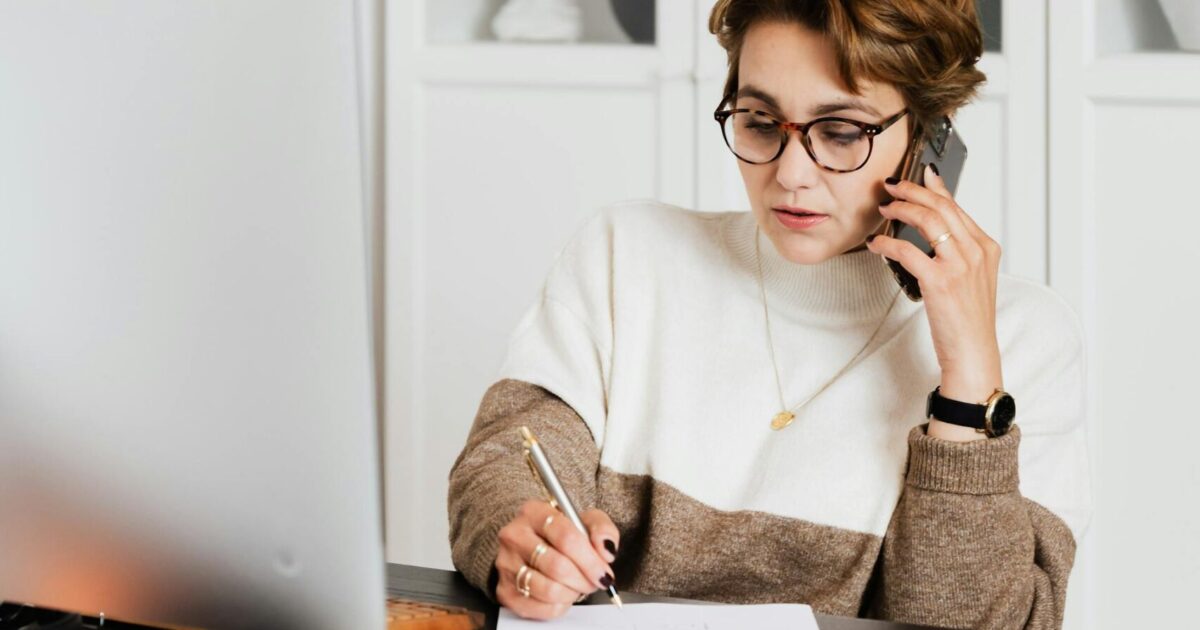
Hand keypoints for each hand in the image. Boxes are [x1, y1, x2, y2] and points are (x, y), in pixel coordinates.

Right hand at [494, 499, 619, 619]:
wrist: (535, 548)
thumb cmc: (562, 535)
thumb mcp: (587, 522)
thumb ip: (602, 529)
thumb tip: (605, 550)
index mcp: (534, 512)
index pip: (566, 537)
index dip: (590, 560)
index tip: (604, 572)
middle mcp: (514, 535)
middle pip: (558, 566)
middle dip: (584, 579)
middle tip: (595, 582)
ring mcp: (506, 563)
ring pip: (548, 589)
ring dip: (572, 592)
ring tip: (577, 586)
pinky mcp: (505, 590)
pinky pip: (539, 607)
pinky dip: (558, 606)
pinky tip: (563, 594)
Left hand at [867, 165, 1003, 440]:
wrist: (974, 352)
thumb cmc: (968, 320)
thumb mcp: (972, 278)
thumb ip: (958, 251)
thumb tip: (933, 229)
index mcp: (986, 247)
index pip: (957, 207)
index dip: (934, 188)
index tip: (919, 175)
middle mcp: (976, 251)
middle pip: (941, 206)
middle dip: (913, 190)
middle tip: (891, 186)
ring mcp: (960, 265)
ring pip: (927, 220)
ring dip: (901, 208)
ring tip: (884, 207)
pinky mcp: (940, 281)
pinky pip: (908, 250)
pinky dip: (888, 243)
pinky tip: (876, 244)